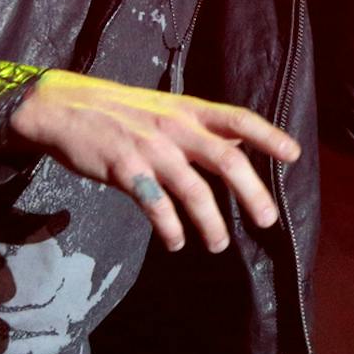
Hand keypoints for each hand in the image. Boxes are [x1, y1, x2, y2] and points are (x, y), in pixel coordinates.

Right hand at [7, 70, 300, 252]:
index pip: (237, 119)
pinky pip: (156, 206)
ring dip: (211, 223)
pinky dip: (170, 229)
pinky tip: (175, 243)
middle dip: (252, 193)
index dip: (268, 135)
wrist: (60, 109)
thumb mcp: (164, 109)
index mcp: (187, 110)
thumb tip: (239, 143)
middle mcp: (175, 127)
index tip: (293, 154)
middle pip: (227, 160)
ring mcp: (150, 148)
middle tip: (268, 220)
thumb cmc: (117, 113)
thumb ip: (199, 127)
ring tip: (218, 244)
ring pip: (194, 190)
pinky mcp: (125, 169)